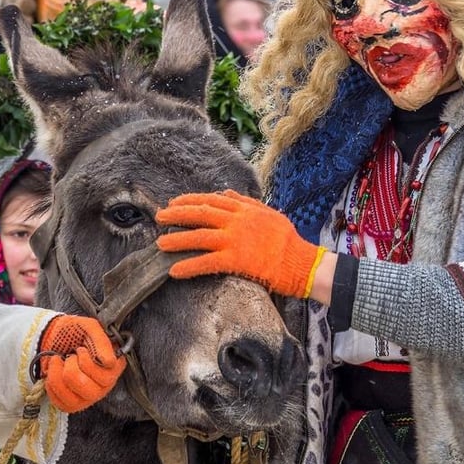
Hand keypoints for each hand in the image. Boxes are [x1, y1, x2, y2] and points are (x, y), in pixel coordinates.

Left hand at [38, 315, 126, 412]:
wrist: (53, 336)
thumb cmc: (75, 332)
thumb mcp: (89, 328)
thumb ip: (101, 342)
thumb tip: (109, 362)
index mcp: (114, 367)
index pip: (106, 375)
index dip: (87, 362)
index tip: (81, 349)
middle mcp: (105, 385)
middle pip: (87, 388)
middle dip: (71, 367)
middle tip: (70, 356)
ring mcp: (89, 397)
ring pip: (72, 398)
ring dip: (59, 375)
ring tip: (60, 363)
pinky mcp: (72, 404)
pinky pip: (61, 403)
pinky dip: (52, 385)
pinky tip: (55, 373)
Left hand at [155, 190, 326, 298]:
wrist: (303, 262)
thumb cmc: (289, 241)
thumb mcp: (270, 214)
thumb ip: (247, 202)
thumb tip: (227, 192)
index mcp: (245, 209)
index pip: (212, 200)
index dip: (190, 200)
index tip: (174, 202)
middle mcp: (237, 221)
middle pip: (201, 213)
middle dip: (177, 214)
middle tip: (159, 217)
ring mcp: (236, 239)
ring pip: (199, 236)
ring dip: (177, 239)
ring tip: (160, 244)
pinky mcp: (237, 260)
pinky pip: (206, 262)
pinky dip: (189, 266)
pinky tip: (174, 271)